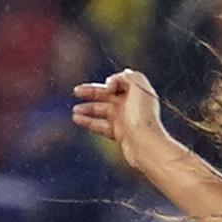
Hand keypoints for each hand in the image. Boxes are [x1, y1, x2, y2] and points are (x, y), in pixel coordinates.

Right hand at [71, 70, 186, 178]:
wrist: (146, 145)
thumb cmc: (143, 116)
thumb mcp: (139, 87)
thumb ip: (129, 76)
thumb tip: (113, 81)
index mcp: (138, 93)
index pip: (120, 82)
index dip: (111, 82)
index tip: (108, 88)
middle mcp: (132, 106)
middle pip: (108, 95)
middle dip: (92, 92)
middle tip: (76, 91)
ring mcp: (125, 120)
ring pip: (102, 110)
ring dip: (87, 108)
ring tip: (75, 110)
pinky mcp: (120, 134)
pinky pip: (101, 126)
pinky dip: (88, 122)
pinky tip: (77, 119)